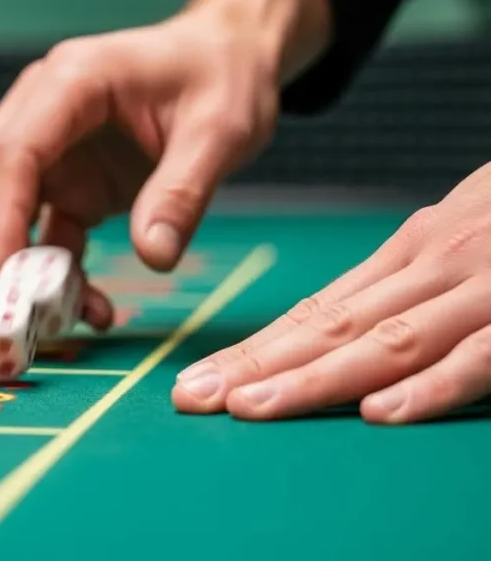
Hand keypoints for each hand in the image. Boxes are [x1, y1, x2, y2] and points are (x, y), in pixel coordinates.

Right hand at [0, 1, 282, 330]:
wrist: (226, 58)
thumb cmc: (221, 77)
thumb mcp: (219, 131)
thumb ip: (183, 192)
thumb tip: (153, 257)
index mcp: (72, 81)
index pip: (13, 150)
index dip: (2, 215)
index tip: (12, 276)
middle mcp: (42, 108)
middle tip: (14, 307)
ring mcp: (48, 146)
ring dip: (10, 263)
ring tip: (56, 317)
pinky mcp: (63, 178)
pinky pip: (37, 229)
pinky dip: (49, 270)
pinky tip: (89, 304)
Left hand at [174, 161, 490, 423]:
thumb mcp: (457, 242)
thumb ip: (407, 288)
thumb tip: (344, 337)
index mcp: (411, 254)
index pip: (316, 312)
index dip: (254, 349)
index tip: (198, 379)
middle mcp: (434, 267)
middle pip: (331, 328)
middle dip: (257, 367)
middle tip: (191, 399)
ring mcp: (485, 289)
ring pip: (388, 341)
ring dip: (315, 379)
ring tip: (251, 408)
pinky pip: (485, 357)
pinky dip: (432, 385)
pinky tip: (381, 411)